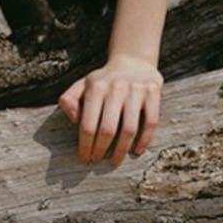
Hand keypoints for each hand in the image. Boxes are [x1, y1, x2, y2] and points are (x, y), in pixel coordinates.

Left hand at [57, 53, 162, 167]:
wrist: (133, 61)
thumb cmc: (104, 81)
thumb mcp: (83, 85)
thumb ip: (70, 99)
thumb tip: (73, 119)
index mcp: (95, 86)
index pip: (88, 123)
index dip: (85, 145)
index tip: (84, 158)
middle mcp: (116, 87)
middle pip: (108, 129)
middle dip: (100, 150)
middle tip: (97, 161)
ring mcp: (136, 89)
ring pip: (129, 129)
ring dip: (121, 150)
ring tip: (114, 161)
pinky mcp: (152, 92)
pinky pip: (150, 122)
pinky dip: (144, 140)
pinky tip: (136, 150)